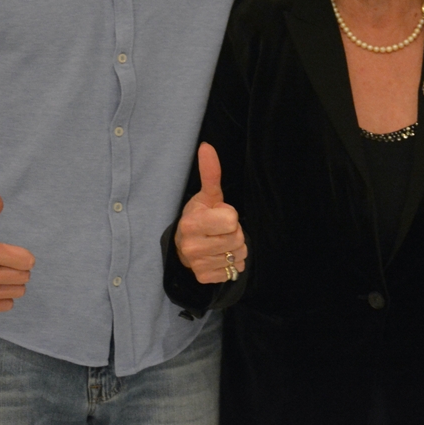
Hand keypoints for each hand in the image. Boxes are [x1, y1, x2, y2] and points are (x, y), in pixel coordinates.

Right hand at [174, 143, 247, 284]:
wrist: (184, 246)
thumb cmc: (199, 216)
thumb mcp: (207, 195)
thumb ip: (210, 173)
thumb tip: (206, 146)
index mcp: (192, 223)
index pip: (231, 220)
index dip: (230, 216)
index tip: (219, 215)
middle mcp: (192, 247)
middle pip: (238, 238)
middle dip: (235, 232)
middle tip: (221, 230)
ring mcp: (198, 265)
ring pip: (239, 255)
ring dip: (235, 248)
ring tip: (221, 242)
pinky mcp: (204, 278)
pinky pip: (234, 271)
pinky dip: (231, 263)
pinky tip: (219, 256)